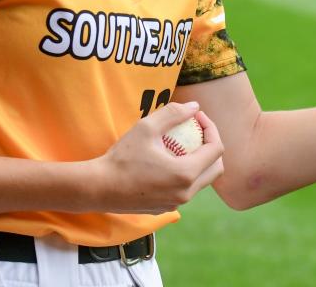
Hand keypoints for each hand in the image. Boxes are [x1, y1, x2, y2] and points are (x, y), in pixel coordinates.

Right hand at [90, 102, 224, 214]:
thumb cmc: (122, 157)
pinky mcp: (166, 208)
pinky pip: (186, 190)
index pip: (216, 149)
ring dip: (200, 161)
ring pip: (202, 181)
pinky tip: (168, 160)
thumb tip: (195, 106)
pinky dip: (186, 174)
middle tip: (196, 130)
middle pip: (215, 168)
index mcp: (186, 174)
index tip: (197, 116)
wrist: (99, 188)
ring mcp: (177, 203)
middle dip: (212, 146)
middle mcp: (186, 193)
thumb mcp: (146, 127)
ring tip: (183, 143)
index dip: (211, 128)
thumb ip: (173, 113)